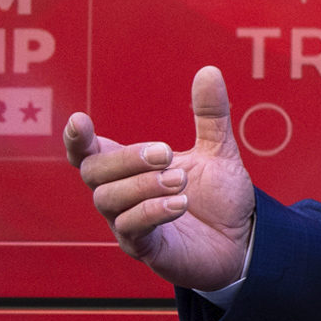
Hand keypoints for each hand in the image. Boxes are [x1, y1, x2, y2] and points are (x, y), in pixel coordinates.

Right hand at [64, 65, 255, 290]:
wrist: (243, 241)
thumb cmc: (219, 197)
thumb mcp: (218, 151)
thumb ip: (210, 115)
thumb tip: (209, 70)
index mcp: (130, 169)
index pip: (87, 153)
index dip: (77, 138)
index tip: (79, 120)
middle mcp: (121, 196)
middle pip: (94, 172)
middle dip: (127, 158)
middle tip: (165, 153)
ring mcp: (127, 224)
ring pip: (109, 200)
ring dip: (143, 185)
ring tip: (180, 180)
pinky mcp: (145, 249)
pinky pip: (131, 230)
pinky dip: (151, 212)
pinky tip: (179, 204)